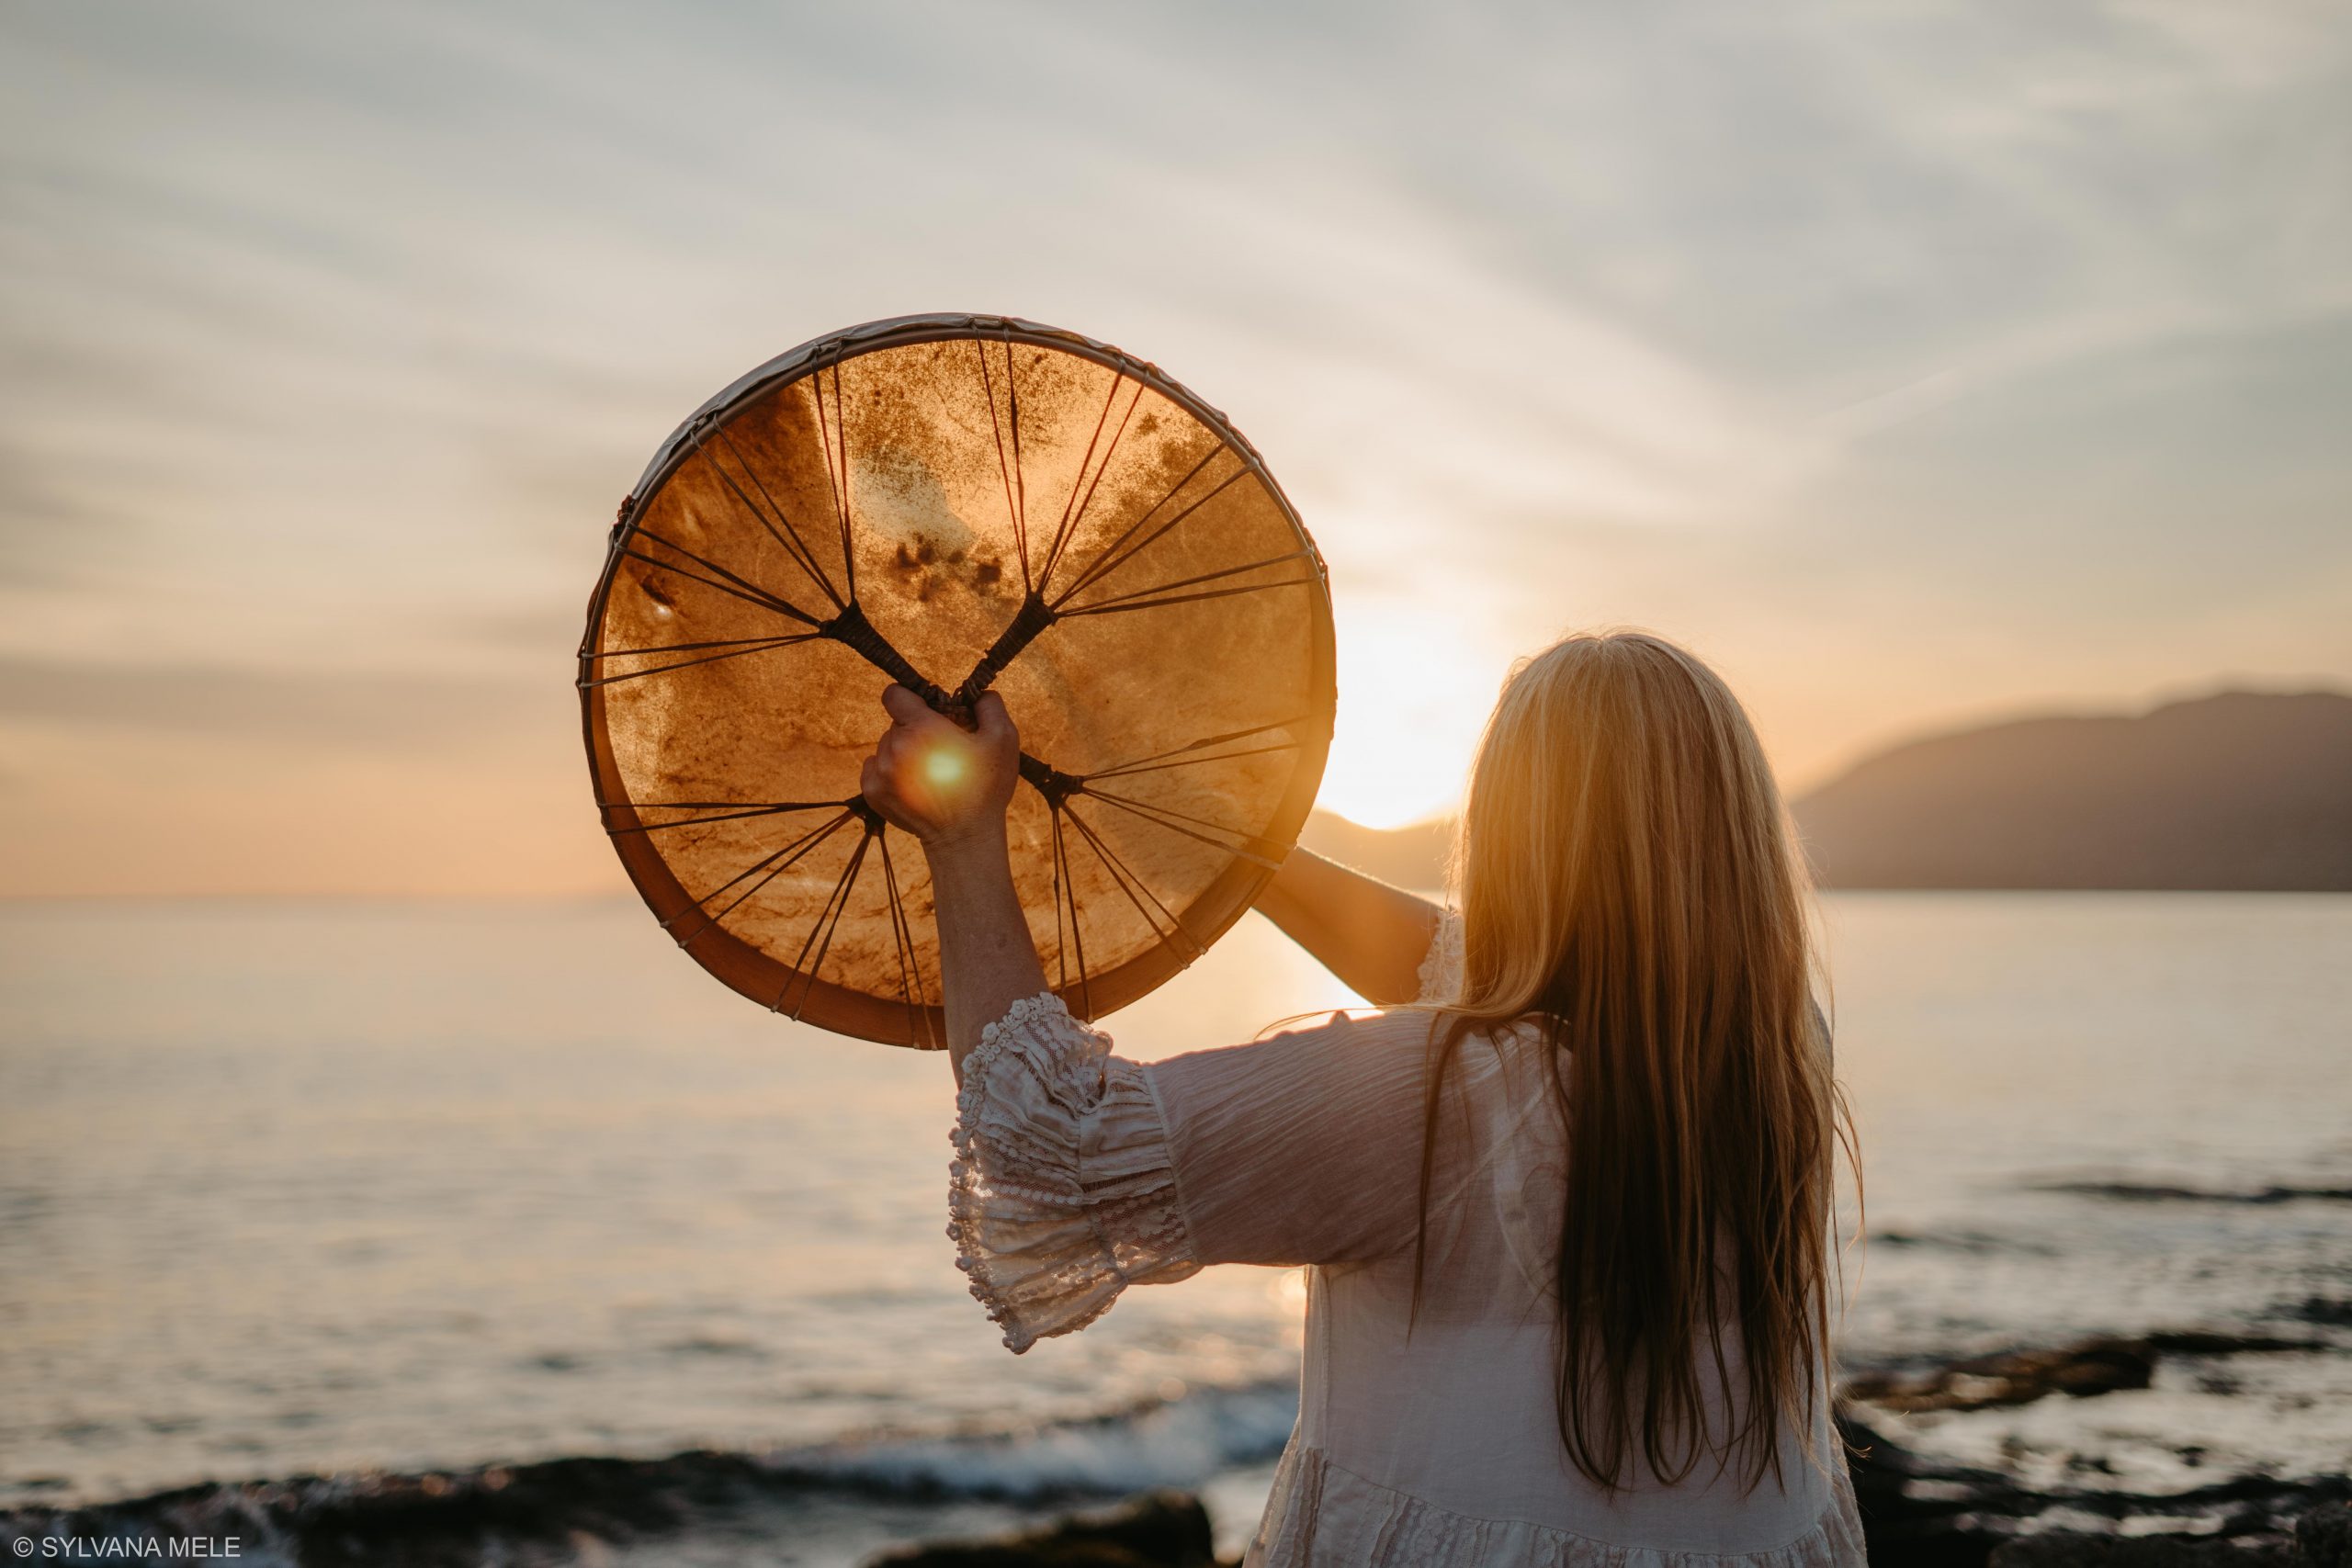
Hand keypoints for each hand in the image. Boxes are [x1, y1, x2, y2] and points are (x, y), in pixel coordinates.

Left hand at [859, 687, 1019, 849]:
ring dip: (904, 752)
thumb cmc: (985, 788)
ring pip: (887, 746)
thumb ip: (989, 705)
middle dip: (916, 730)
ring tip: (931, 772)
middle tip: (941, 750)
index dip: (911, 699)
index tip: (927, 712)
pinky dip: (891, 772)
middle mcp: (895, 747)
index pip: (895, 694)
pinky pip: (875, 767)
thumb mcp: (1003, 739)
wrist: (964, 837)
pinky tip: (915, 785)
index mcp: (921, 728)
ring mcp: (881, 771)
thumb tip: (978, 694)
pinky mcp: (872, 792)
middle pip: (896, 723)